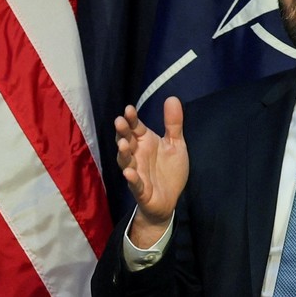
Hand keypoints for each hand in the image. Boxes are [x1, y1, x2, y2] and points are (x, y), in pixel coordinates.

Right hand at [115, 97, 188, 247]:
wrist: (170, 199)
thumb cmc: (169, 170)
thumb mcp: (175, 144)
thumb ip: (173, 123)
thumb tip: (172, 98)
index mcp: (145, 142)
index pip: (135, 127)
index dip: (131, 119)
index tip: (129, 109)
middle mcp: (137, 155)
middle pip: (126, 141)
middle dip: (123, 132)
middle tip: (120, 122)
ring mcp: (137, 172)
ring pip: (126, 161)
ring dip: (123, 153)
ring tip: (123, 144)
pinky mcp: (141, 189)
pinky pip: (135, 184)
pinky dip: (132, 178)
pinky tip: (129, 173)